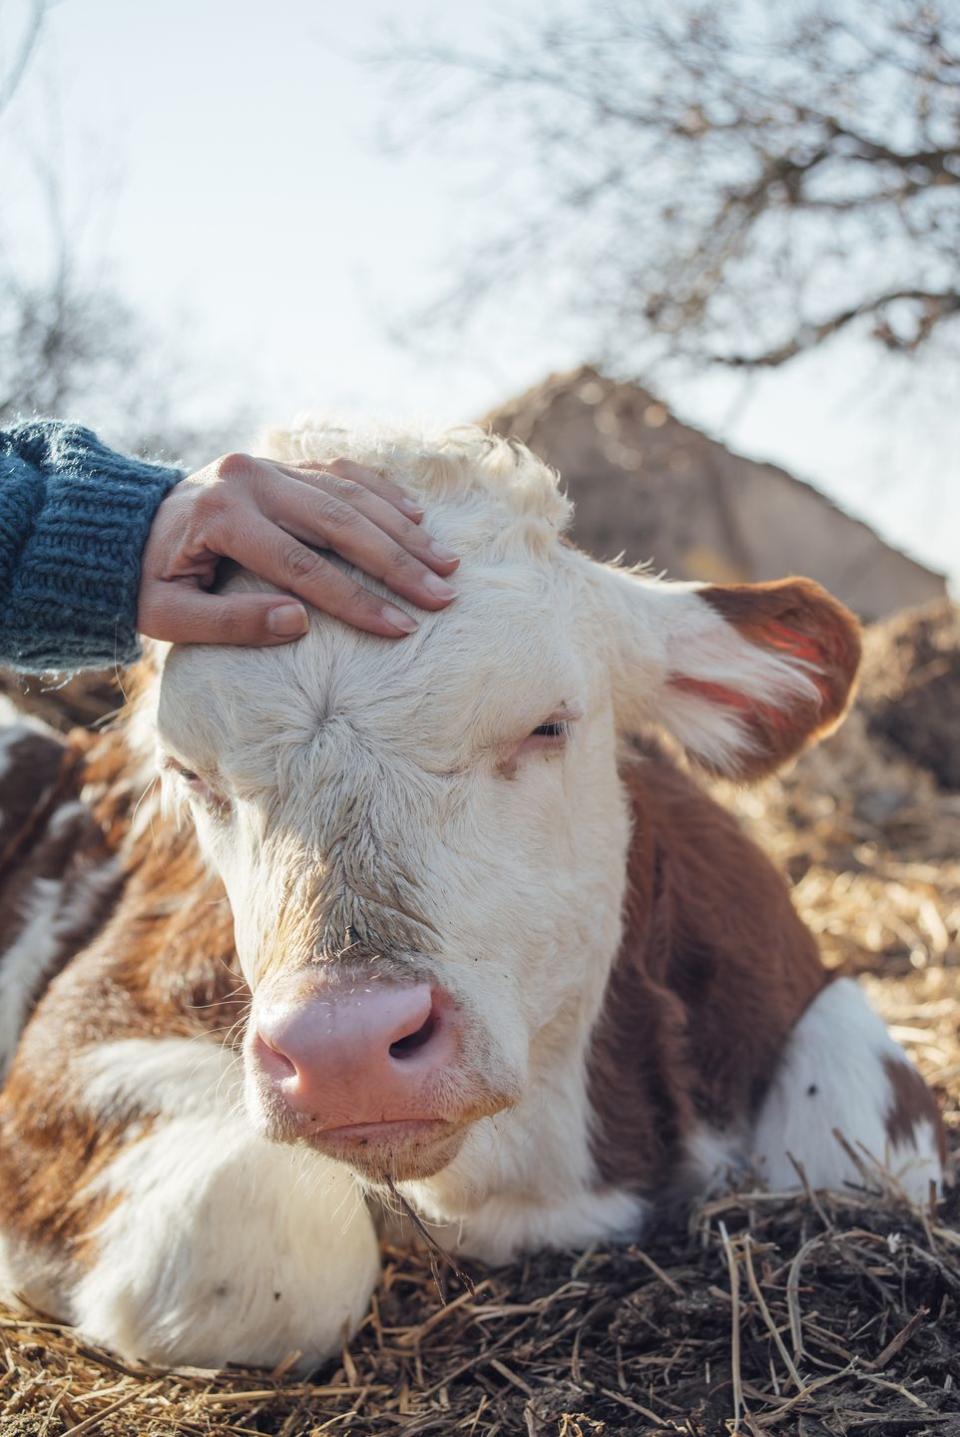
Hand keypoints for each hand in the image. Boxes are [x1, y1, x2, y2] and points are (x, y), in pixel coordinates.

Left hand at [138, 452, 458, 644]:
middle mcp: (249, 480)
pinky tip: (418, 518)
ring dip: (402, 529)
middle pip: (339, 523)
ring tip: (445, 562)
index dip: (356, 599)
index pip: (302, 565)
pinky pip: (341, 473)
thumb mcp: (171, 616)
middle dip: (397, 562)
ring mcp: (268, 466)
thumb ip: (231, 623)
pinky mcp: (281, 464)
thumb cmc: (149, 583)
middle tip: (443, 594)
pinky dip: (382, 493)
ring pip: (349, 494)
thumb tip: (300, 623)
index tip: (401, 628)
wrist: (124, 530)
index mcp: (221, 516)